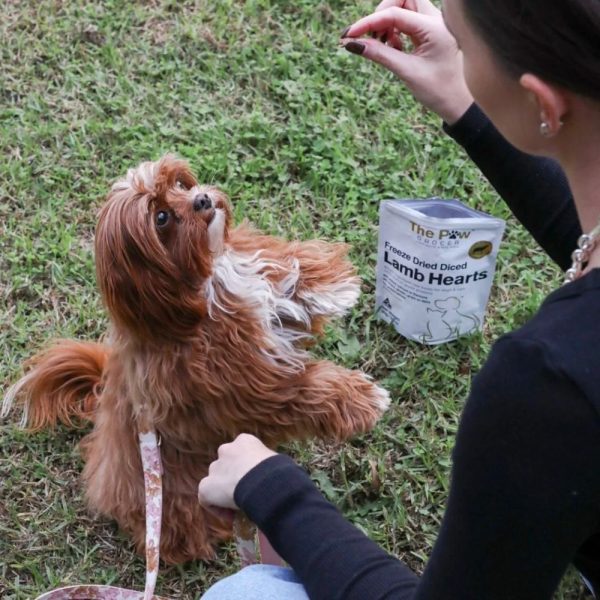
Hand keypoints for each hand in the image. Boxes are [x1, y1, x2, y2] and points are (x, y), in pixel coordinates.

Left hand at [198, 433, 276, 509]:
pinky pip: (208, 499)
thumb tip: (280, 477)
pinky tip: (232, 516)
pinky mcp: (206, 486)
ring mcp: (215, 467)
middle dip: (234, 478)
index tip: (256, 483)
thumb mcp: (276, 461)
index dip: (248, 470)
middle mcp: (227, 450)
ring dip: (225, 492)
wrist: (264, 482)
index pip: (242, 454)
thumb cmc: (278, 471)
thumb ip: (269, 465)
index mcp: (244, 441)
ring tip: (240, 506)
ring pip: (216, 481)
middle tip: (246, 493)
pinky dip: (217, 508)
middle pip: (227, 465)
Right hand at [341, 0, 472, 123]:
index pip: (394, 13)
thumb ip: (380, 55)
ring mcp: (433, 24)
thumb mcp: (406, 72)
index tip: (348, 35)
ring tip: (384, 45)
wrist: (457, 103)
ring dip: (388, 21)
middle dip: (383, 12)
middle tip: (373, 36)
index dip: (369, 22)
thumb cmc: (437, 90)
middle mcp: (436, 20)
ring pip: (405, 6)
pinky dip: (395, 29)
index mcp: (434, 28)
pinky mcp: (429, 31)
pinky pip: (408, 19)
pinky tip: (394, 48)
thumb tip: (352, 44)